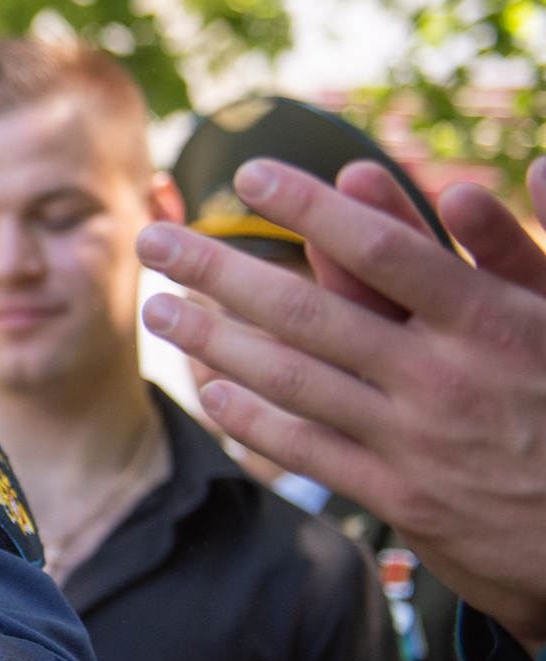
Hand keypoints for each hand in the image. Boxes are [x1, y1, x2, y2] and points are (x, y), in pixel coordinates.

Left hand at [137, 155, 545, 651]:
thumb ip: (529, 248)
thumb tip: (533, 164)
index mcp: (491, 322)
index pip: (383, 249)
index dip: (312, 207)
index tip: (248, 174)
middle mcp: (443, 378)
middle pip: (308, 312)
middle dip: (221, 271)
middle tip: (152, 238)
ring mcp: (416, 441)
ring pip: (294, 380)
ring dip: (216, 341)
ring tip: (158, 308)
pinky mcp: (404, 496)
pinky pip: (313, 449)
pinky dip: (257, 419)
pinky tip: (213, 391)